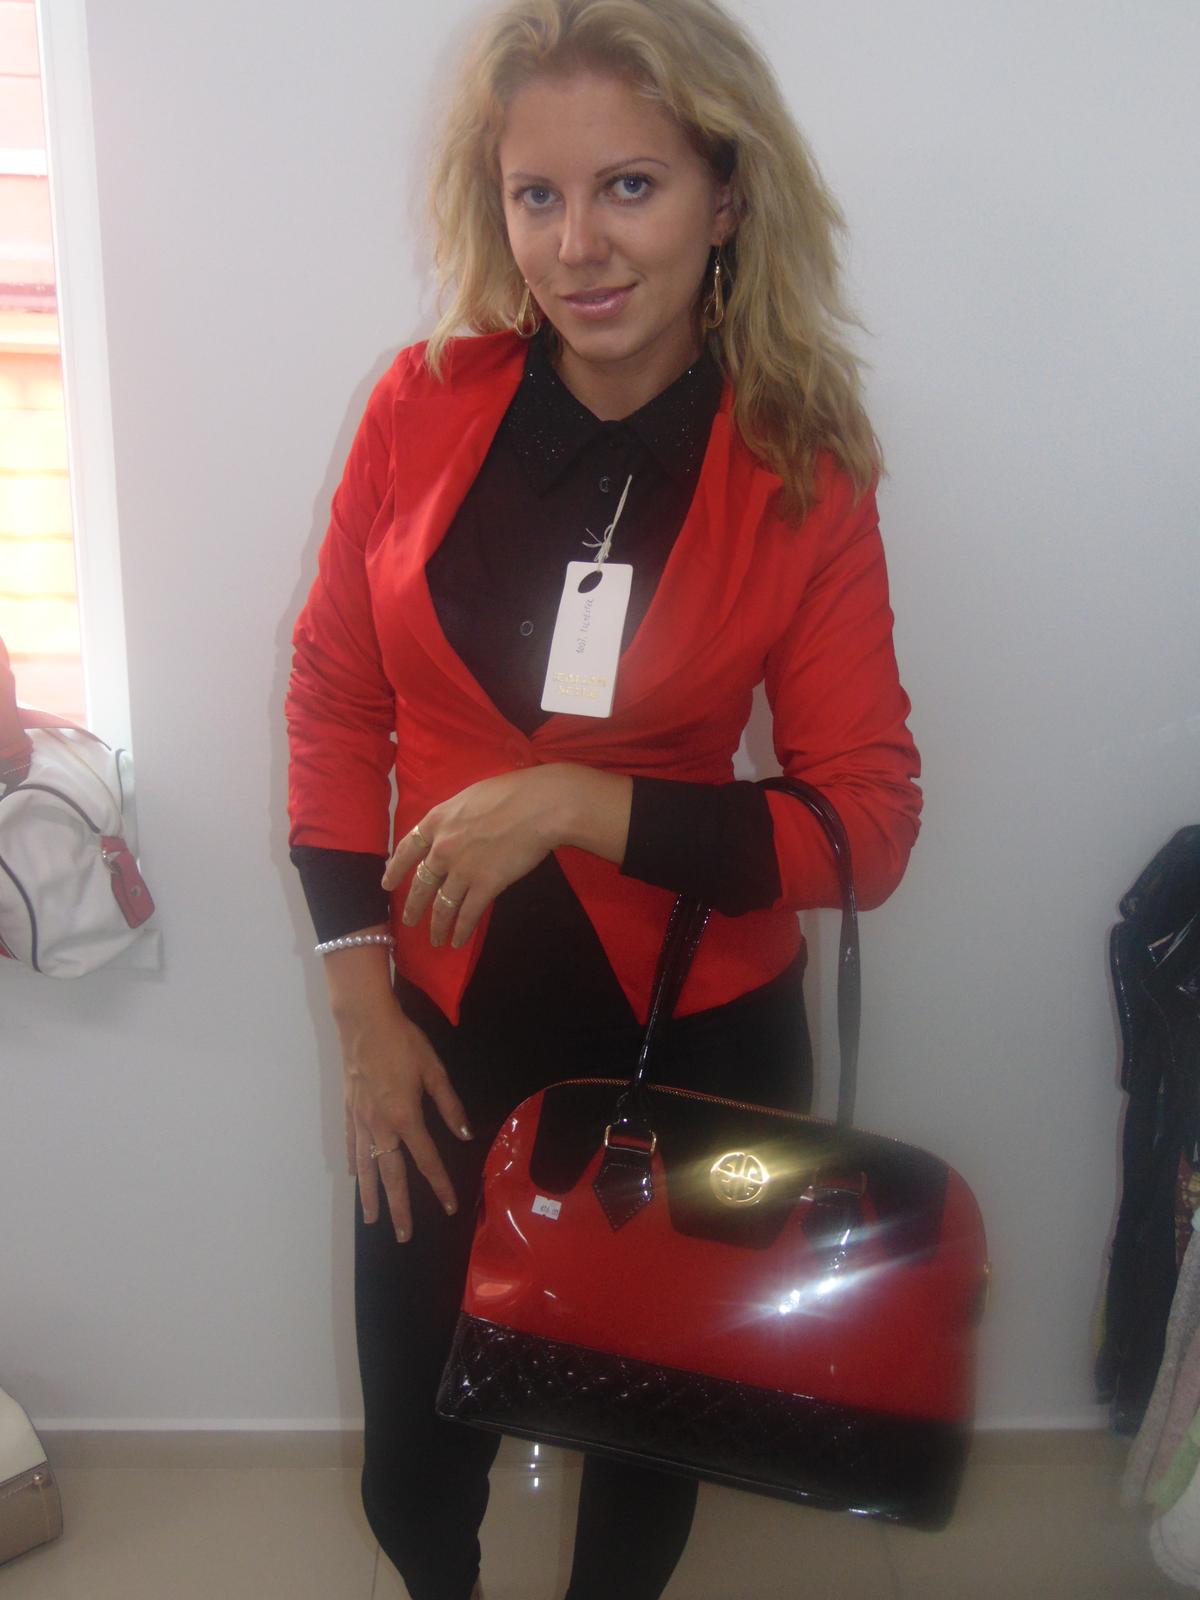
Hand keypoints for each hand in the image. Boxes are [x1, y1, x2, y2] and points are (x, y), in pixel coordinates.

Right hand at [338, 994, 472, 1241]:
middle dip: (399, 1207)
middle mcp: (380, 1126)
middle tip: (402, 1235)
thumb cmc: (403, 1042)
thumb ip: (450, 1106)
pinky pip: (350, 1145)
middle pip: (392, 1175)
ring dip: (370, 1195)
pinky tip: (354, 1176)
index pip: (427, 1160)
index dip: (440, 1185)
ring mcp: (360, 1120)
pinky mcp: (348, 1110)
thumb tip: (465, 1135)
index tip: (449, 1207)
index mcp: (406, 1117)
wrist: (364, 1022)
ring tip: (372, 1219)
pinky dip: (353, 1164)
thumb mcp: (434, 1070)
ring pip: (366, 1167)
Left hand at [383, 763, 631, 949]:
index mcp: (437, 821)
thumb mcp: (470, 797)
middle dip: (414, 905)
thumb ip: (455, 818)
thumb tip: (454, 829)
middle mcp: (442, 847)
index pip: (407, 849)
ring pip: (442, 904)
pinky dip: (461, 929)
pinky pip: (468, 914)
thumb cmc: (511, 792)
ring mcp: (462, 869)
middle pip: (421, 883)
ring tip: (436, 939)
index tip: (386, 883)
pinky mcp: (485, 885)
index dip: (395, 869)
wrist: (539, 805)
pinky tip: (458, 940)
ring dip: (438, 925)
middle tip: (408, 921)